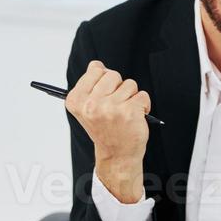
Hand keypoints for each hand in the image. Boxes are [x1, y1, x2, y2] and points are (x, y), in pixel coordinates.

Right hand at [65, 60, 150, 202]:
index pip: (95, 69)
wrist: (117, 154)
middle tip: (114, 106)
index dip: (103, 80)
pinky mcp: (130, 112)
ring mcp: (111, 108)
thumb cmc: (105, 129)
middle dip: (118, 87)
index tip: (102, 94)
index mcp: (77, 100)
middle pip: (113, 74)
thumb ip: (90, 84)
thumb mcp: (87, 107)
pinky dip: (142, 105)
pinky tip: (134, 117)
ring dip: (130, 97)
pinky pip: (142, 95)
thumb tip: (96, 65)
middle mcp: (92, 104)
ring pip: (129, 84)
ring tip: (124, 113)